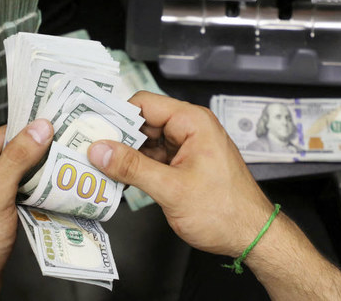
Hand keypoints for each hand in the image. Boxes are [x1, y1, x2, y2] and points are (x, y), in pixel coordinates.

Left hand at [0, 119, 52, 300]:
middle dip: (42, 156)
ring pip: (22, 173)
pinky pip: (22, 192)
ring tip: (67, 174)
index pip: (7, 133)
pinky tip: (54, 195)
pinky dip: (37, 193)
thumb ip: (18, 158)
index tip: (63, 129)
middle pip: (17, 152)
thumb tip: (40, 128)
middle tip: (71, 155)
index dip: (35, 132)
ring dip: (42, 177)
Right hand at [87, 91, 272, 257]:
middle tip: (88, 150)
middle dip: (117, 137)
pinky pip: (154, 157)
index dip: (115, 114)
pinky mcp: (184, 164)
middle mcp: (190, 129)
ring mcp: (187, 147)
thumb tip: (100, 150)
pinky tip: (118, 178)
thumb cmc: (225, 211)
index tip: (90, 128)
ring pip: (146, 141)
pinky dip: (137, 167)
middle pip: (142, 122)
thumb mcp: (171, 189)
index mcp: (192, 122)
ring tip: (98, 166)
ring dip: (125, 154)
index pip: (144, 104)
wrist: (252, 236)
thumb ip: (132, 167)